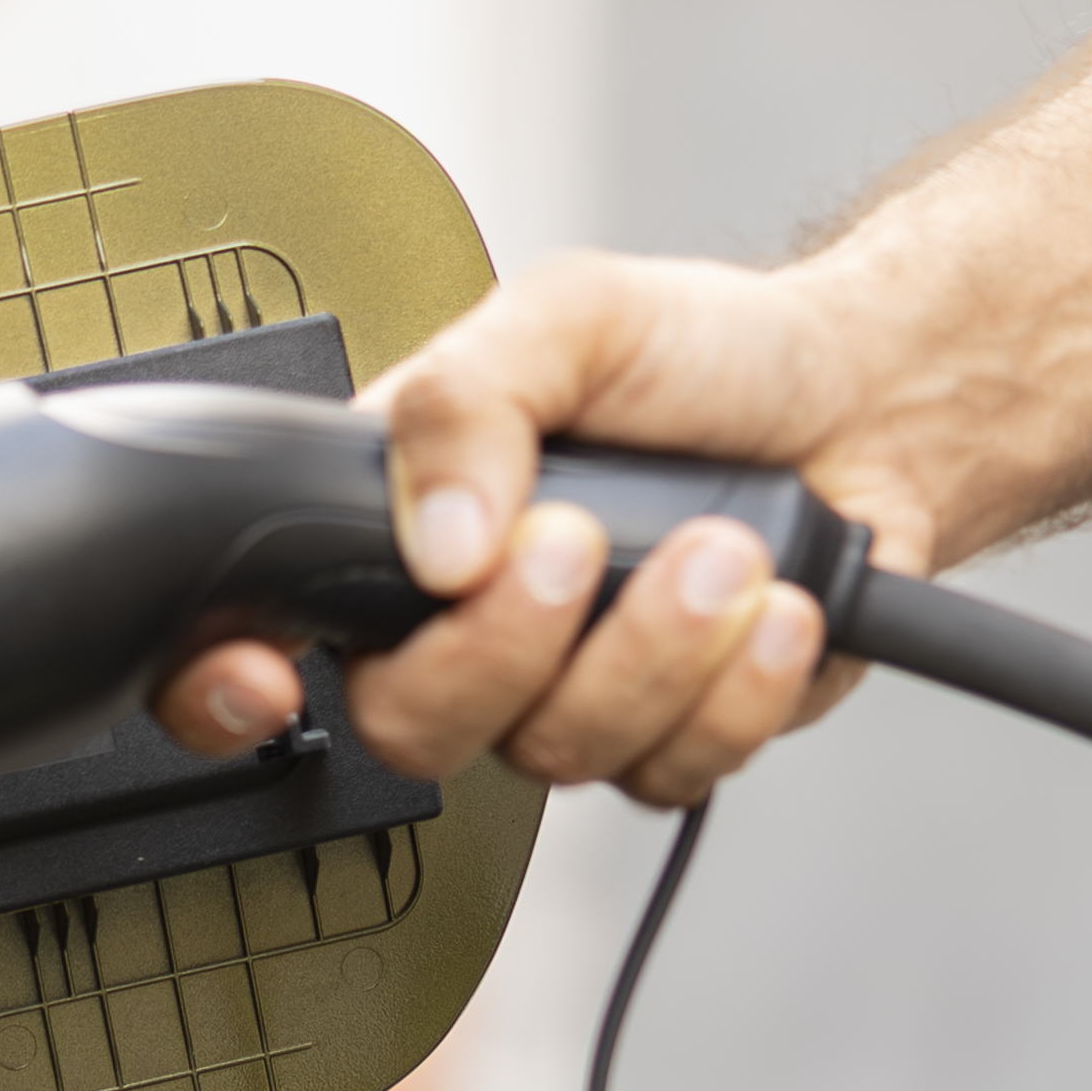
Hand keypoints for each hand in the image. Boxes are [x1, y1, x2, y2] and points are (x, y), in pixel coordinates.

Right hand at [153, 249, 931, 807]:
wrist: (866, 402)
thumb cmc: (707, 353)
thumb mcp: (570, 315)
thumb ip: (467, 401)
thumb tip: (433, 537)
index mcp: (399, 522)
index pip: (261, 632)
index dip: (225, 686)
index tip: (265, 678)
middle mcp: (464, 626)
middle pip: (412, 726)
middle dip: (509, 646)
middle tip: (581, 542)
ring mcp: (564, 695)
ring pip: (554, 756)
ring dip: (658, 648)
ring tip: (727, 548)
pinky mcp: (668, 739)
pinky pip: (668, 775)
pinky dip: (738, 690)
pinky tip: (772, 607)